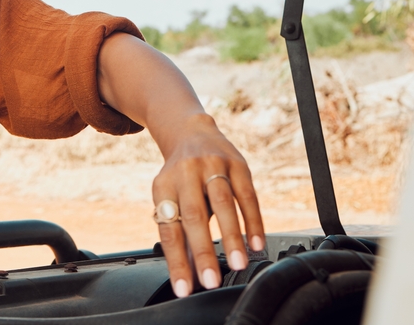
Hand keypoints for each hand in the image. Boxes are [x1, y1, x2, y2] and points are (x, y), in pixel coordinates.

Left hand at [152, 114, 264, 297]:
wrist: (191, 132)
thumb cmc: (180, 176)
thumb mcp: (171, 197)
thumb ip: (180, 232)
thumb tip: (187, 272)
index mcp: (163, 186)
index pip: (168, 229)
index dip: (176, 260)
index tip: (184, 288)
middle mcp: (185, 174)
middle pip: (194, 216)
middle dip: (203, 251)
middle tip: (211, 281)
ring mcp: (211, 166)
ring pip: (222, 204)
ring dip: (230, 237)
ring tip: (237, 264)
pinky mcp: (236, 164)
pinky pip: (247, 196)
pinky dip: (252, 222)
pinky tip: (256, 243)